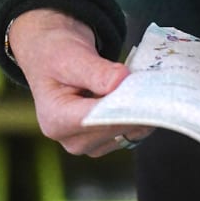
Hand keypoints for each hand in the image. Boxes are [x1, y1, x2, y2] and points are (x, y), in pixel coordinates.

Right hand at [7, 8, 149, 155]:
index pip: (96, 120)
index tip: (144, 92)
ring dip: (139, 112)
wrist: (52, 56)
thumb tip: (121, 80)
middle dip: (133, 107)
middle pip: (113, 130)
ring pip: (126, 135)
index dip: (122, 108)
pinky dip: (139, 116)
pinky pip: (130, 134)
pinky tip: (134, 96)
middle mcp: (69, 139)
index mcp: (55, 120)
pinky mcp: (103, 142)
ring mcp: (88, 144)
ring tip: (137, 86)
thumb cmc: (56, 55)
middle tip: (147, 82)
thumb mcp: (71, 56)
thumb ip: (96, 71)